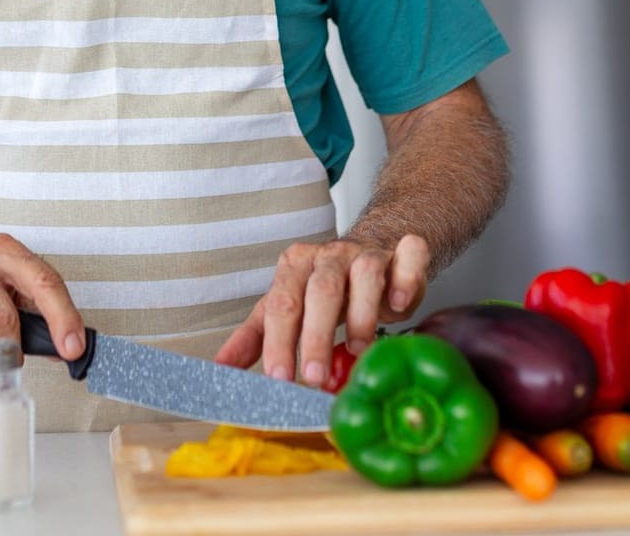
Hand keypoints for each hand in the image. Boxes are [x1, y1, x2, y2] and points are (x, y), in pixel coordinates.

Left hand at [213, 233, 428, 385]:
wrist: (375, 251)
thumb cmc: (328, 289)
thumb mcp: (287, 308)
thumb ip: (255, 336)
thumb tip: (220, 368)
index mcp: (295, 266)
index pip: (281, 305)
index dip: (279, 342)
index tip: (279, 379)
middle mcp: (330, 255)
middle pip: (320, 291)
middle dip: (316, 336)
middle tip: (315, 376)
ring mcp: (368, 252)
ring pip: (364, 275)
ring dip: (360, 315)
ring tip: (357, 349)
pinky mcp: (404, 254)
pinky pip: (409, 257)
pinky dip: (406, 280)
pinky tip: (399, 306)